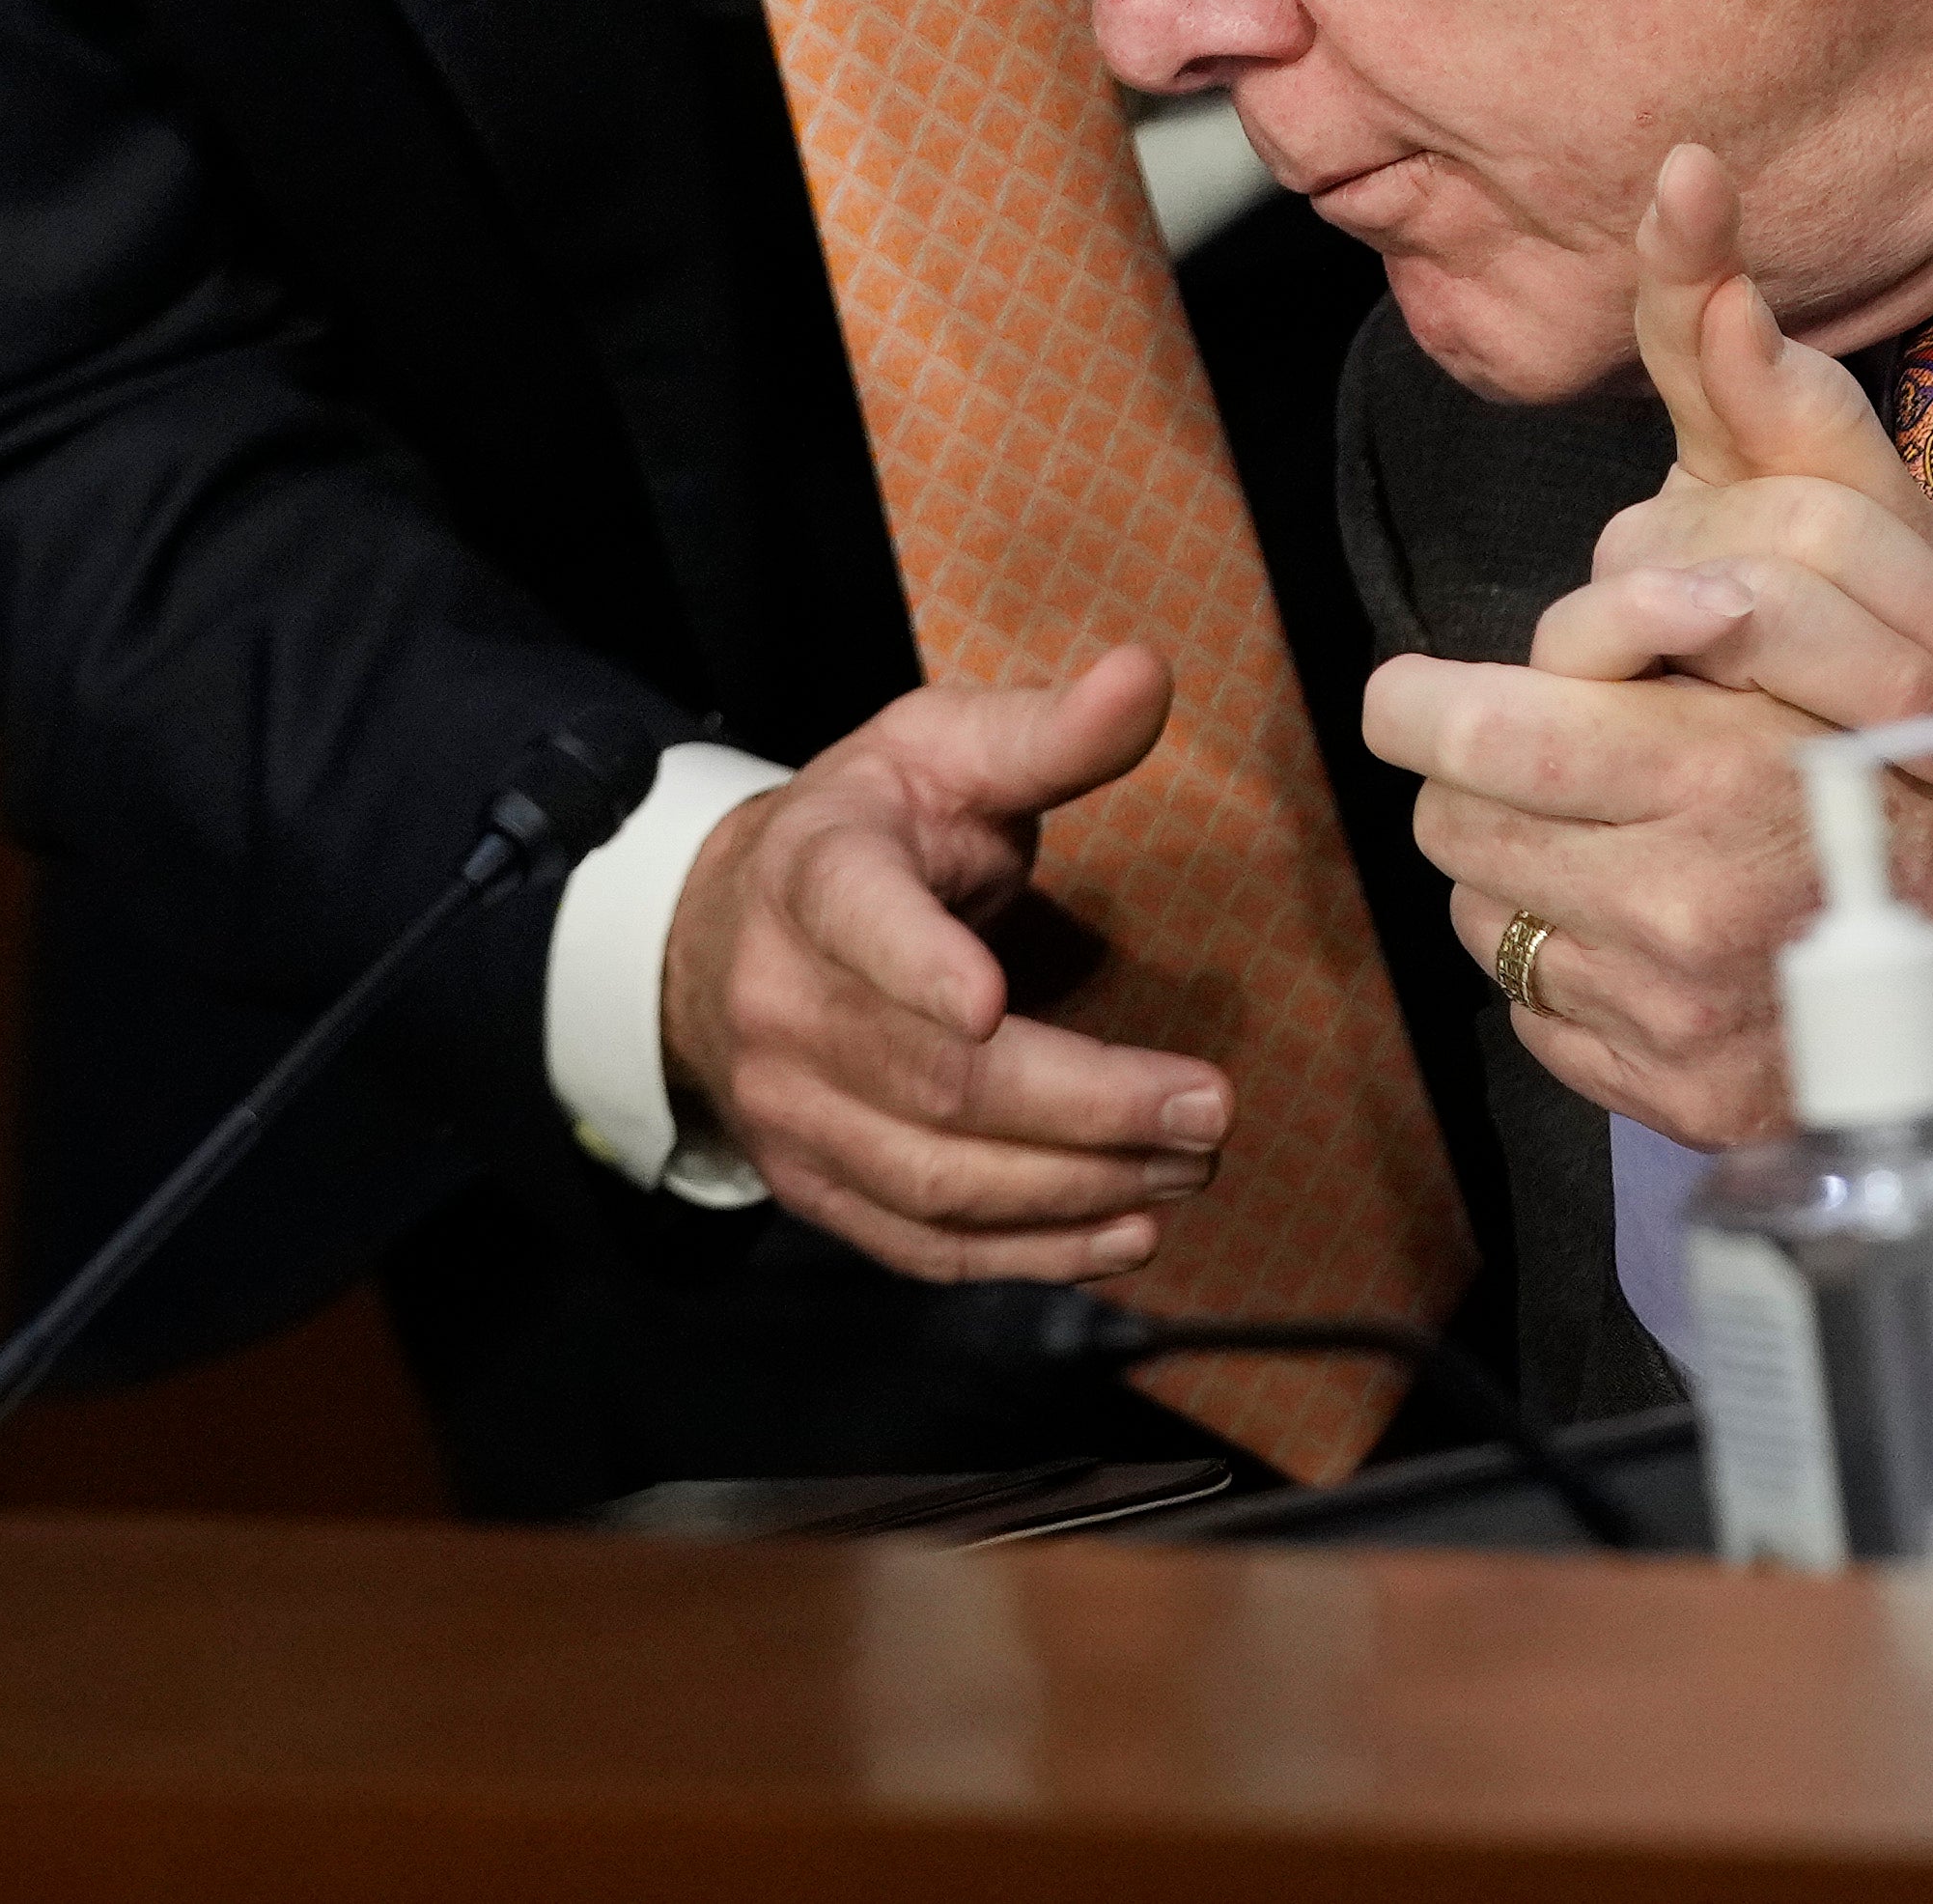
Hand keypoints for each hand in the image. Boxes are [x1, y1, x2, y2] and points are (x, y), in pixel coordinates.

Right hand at [662, 645, 1231, 1283]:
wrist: (726, 931)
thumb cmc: (867, 830)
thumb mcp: (940, 750)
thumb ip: (1046, 729)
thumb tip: (1146, 676)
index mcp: (814, 873)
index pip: (855, 916)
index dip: (918, 964)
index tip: (991, 1000)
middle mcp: (784, 1001)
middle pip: (934, 1079)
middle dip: (1083, 1106)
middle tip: (1206, 1110)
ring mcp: (790, 1109)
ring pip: (935, 1177)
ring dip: (1076, 1190)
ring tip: (1188, 1170)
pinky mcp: (813, 1186)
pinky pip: (922, 1244)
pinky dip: (1029, 1255)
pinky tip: (1124, 1235)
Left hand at [1355, 149, 1932, 1140]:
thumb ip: (1878, 427)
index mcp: (1730, 760)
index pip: (1481, 726)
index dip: (1436, 704)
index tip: (1427, 690)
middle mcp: (1694, 893)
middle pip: (1459, 823)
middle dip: (1468, 778)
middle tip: (1495, 751)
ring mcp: (1683, 1012)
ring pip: (1488, 916)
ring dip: (1517, 870)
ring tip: (1601, 832)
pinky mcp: (1679, 1102)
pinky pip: (1543, 1017)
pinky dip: (1570, 974)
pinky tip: (1652, 935)